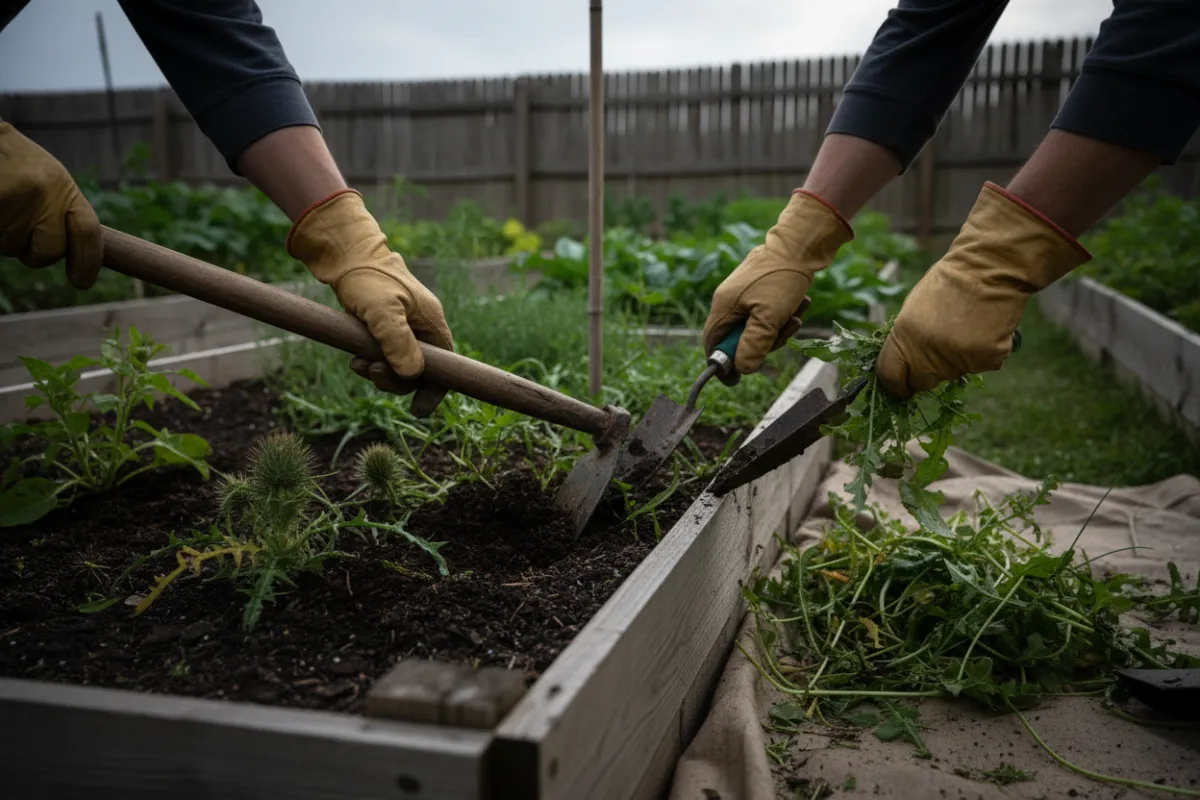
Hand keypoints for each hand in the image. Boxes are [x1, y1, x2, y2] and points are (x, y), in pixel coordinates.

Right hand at [0, 122, 101, 288]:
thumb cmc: (11, 160)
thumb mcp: (46, 177)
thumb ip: (62, 211)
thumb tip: (78, 256)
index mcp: (62, 187)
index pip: (88, 232)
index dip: (88, 261)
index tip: (82, 281)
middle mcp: (43, 194)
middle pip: (49, 252)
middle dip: (33, 252)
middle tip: (19, 230)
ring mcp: (12, 199)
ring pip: (11, 247)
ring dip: (4, 236)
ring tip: (0, 206)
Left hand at [287, 189, 453, 414]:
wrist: (345, 255)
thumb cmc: (367, 279)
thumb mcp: (382, 311)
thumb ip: (398, 342)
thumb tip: (413, 375)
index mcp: (431, 322)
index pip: (447, 365)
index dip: (435, 389)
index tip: (418, 409)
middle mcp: (422, 327)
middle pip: (420, 370)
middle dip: (396, 380)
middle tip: (372, 373)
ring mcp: (405, 328)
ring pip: (400, 366)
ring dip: (380, 373)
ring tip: (358, 365)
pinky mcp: (386, 328)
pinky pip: (386, 357)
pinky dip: (372, 363)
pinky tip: (356, 359)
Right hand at [702, 190, 853, 379]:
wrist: (800, 243)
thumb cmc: (782, 279)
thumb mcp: (769, 318)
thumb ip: (753, 345)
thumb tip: (742, 369)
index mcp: (723, 307)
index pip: (712, 345)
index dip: (722, 364)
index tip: (738, 379)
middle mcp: (728, 301)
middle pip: (737, 338)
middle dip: (763, 342)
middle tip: (784, 334)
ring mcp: (742, 294)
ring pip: (755, 326)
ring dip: (778, 328)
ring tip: (797, 315)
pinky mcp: (757, 289)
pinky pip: (765, 312)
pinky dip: (782, 315)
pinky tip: (799, 304)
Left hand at [876, 182, 1089, 397]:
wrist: (989, 268)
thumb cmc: (949, 284)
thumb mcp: (913, 309)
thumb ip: (906, 339)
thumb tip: (903, 366)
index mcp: (904, 337)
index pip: (890, 377)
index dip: (895, 385)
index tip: (901, 386)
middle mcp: (928, 352)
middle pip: (922, 382)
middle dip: (927, 375)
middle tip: (939, 351)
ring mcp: (958, 358)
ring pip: (953, 374)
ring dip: (957, 360)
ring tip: (966, 327)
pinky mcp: (986, 359)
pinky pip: (980, 366)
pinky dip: (983, 354)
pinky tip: (985, 329)